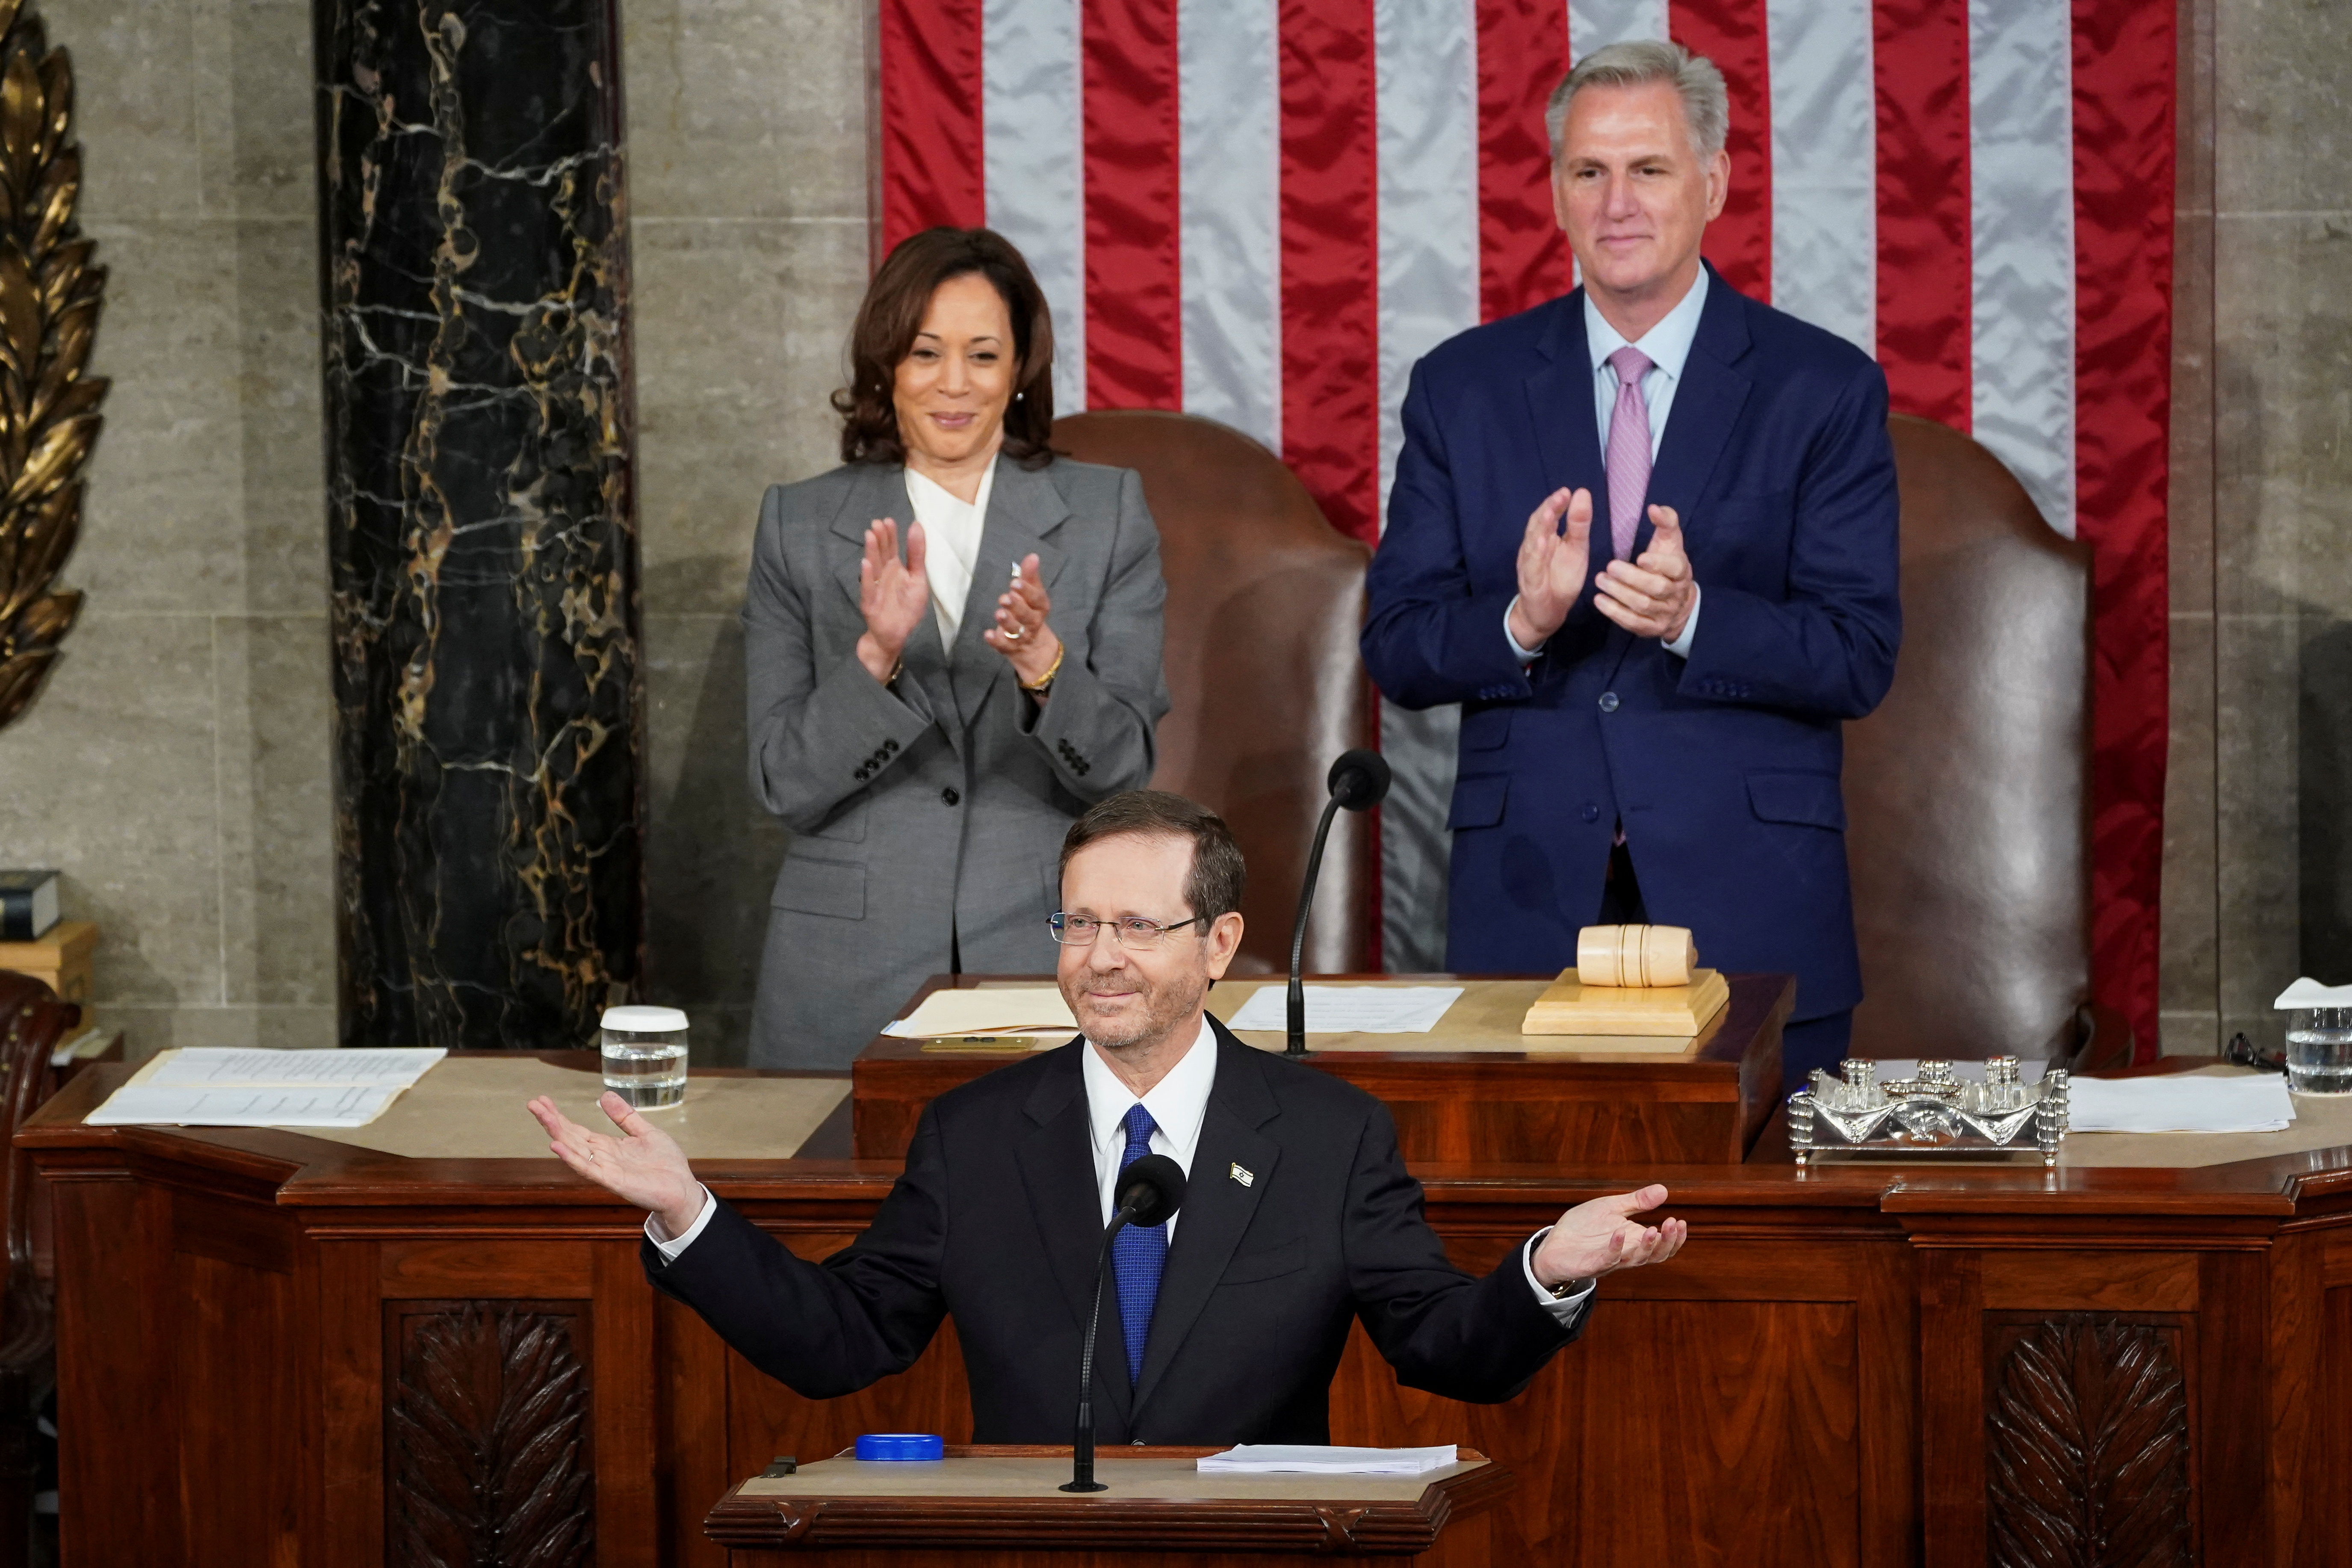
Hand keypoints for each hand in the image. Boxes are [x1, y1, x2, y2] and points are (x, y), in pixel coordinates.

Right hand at [527, 1091, 704, 1237]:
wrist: (682, 1188)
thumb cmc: (665, 1164)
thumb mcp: (645, 1131)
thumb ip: (625, 1116)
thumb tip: (605, 1095)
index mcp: (608, 1146)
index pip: (577, 1130)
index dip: (560, 1116)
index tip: (542, 1100)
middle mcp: (602, 1157)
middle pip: (570, 1137)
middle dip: (551, 1121)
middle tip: (532, 1104)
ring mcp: (605, 1169)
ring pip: (575, 1150)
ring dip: (557, 1133)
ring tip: (542, 1117)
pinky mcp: (612, 1180)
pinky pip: (587, 1168)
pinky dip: (571, 1157)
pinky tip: (556, 1146)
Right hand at [856, 518, 930, 682]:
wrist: (896, 635)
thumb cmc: (906, 607)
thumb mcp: (918, 579)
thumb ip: (917, 554)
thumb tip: (917, 525)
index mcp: (894, 568)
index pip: (891, 547)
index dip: (890, 535)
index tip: (888, 521)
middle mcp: (882, 575)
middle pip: (880, 554)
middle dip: (879, 539)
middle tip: (877, 523)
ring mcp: (874, 588)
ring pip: (872, 567)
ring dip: (871, 552)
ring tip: (870, 536)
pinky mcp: (869, 603)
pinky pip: (867, 588)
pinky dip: (866, 577)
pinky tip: (865, 564)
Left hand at [982, 551, 1062, 685]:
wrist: (1033, 645)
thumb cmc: (1029, 611)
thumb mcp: (1032, 593)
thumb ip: (1030, 576)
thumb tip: (1032, 556)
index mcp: (1040, 607)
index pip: (1036, 599)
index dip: (1027, 591)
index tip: (1015, 582)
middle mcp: (1032, 622)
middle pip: (1027, 615)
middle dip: (1016, 606)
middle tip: (1005, 598)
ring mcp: (1021, 636)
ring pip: (1015, 630)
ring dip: (1007, 622)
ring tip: (998, 613)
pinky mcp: (1010, 647)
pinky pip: (1003, 645)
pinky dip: (995, 640)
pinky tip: (987, 634)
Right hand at [1506, 488, 1592, 650]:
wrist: (1547, 613)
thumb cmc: (1560, 579)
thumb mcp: (1576, 550)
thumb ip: (1578, 525)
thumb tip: (1582, 493)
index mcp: (1546, 538)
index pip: (1548, 517)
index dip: (1556, 503)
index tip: (1568, 491)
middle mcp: (1534, 549)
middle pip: (1537, 525)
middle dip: (1548, 510)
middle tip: (1561, 496)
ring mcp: (1530, 565)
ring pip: (1532, 544)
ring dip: (1540, 528)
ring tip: (1551, 513)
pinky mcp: (1531, 583)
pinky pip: (1531, 568)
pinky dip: (1535, 555)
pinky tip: (1542, 543)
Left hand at [1529, 1183, 1686, 1288]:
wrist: (1554, 1243)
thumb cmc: (1584, 1227)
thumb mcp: (1612, 1208)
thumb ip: (1637, 1202)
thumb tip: (1664, 1189)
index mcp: (1634, 1241)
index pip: (1662, 1245)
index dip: (1675, 1237)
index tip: (1681, 1221)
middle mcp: (1626, 1254)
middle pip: (1655, 1256)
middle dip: (1667, 1241)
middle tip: (1674, 1224)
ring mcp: (1609, 1261)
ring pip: (1635, 1260)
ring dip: (1647, 1246)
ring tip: (1653, 1228)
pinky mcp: (1591, 1265)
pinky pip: (1607, 1259)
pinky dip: (1615, 1247)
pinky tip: (1620, 1232)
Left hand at [1593, 505, 1694, 641]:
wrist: (1678, 603)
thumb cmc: (1667, 565)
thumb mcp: (1669, 542)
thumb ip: (1665, 522)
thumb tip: (1654, 508)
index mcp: (1681, 571)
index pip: (1675, 567)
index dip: (1658, 564)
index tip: (1640, 557)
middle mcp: (1675, 593)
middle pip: (1656, 587)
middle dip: (1631, 578)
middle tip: (1609, 567)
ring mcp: (1664, 613)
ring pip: (1643, 605)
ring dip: (1619, 593)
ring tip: (1600, 580)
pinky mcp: (1651, 628)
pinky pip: (1633, 622)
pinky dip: (1615, 612)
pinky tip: (1599, 600)